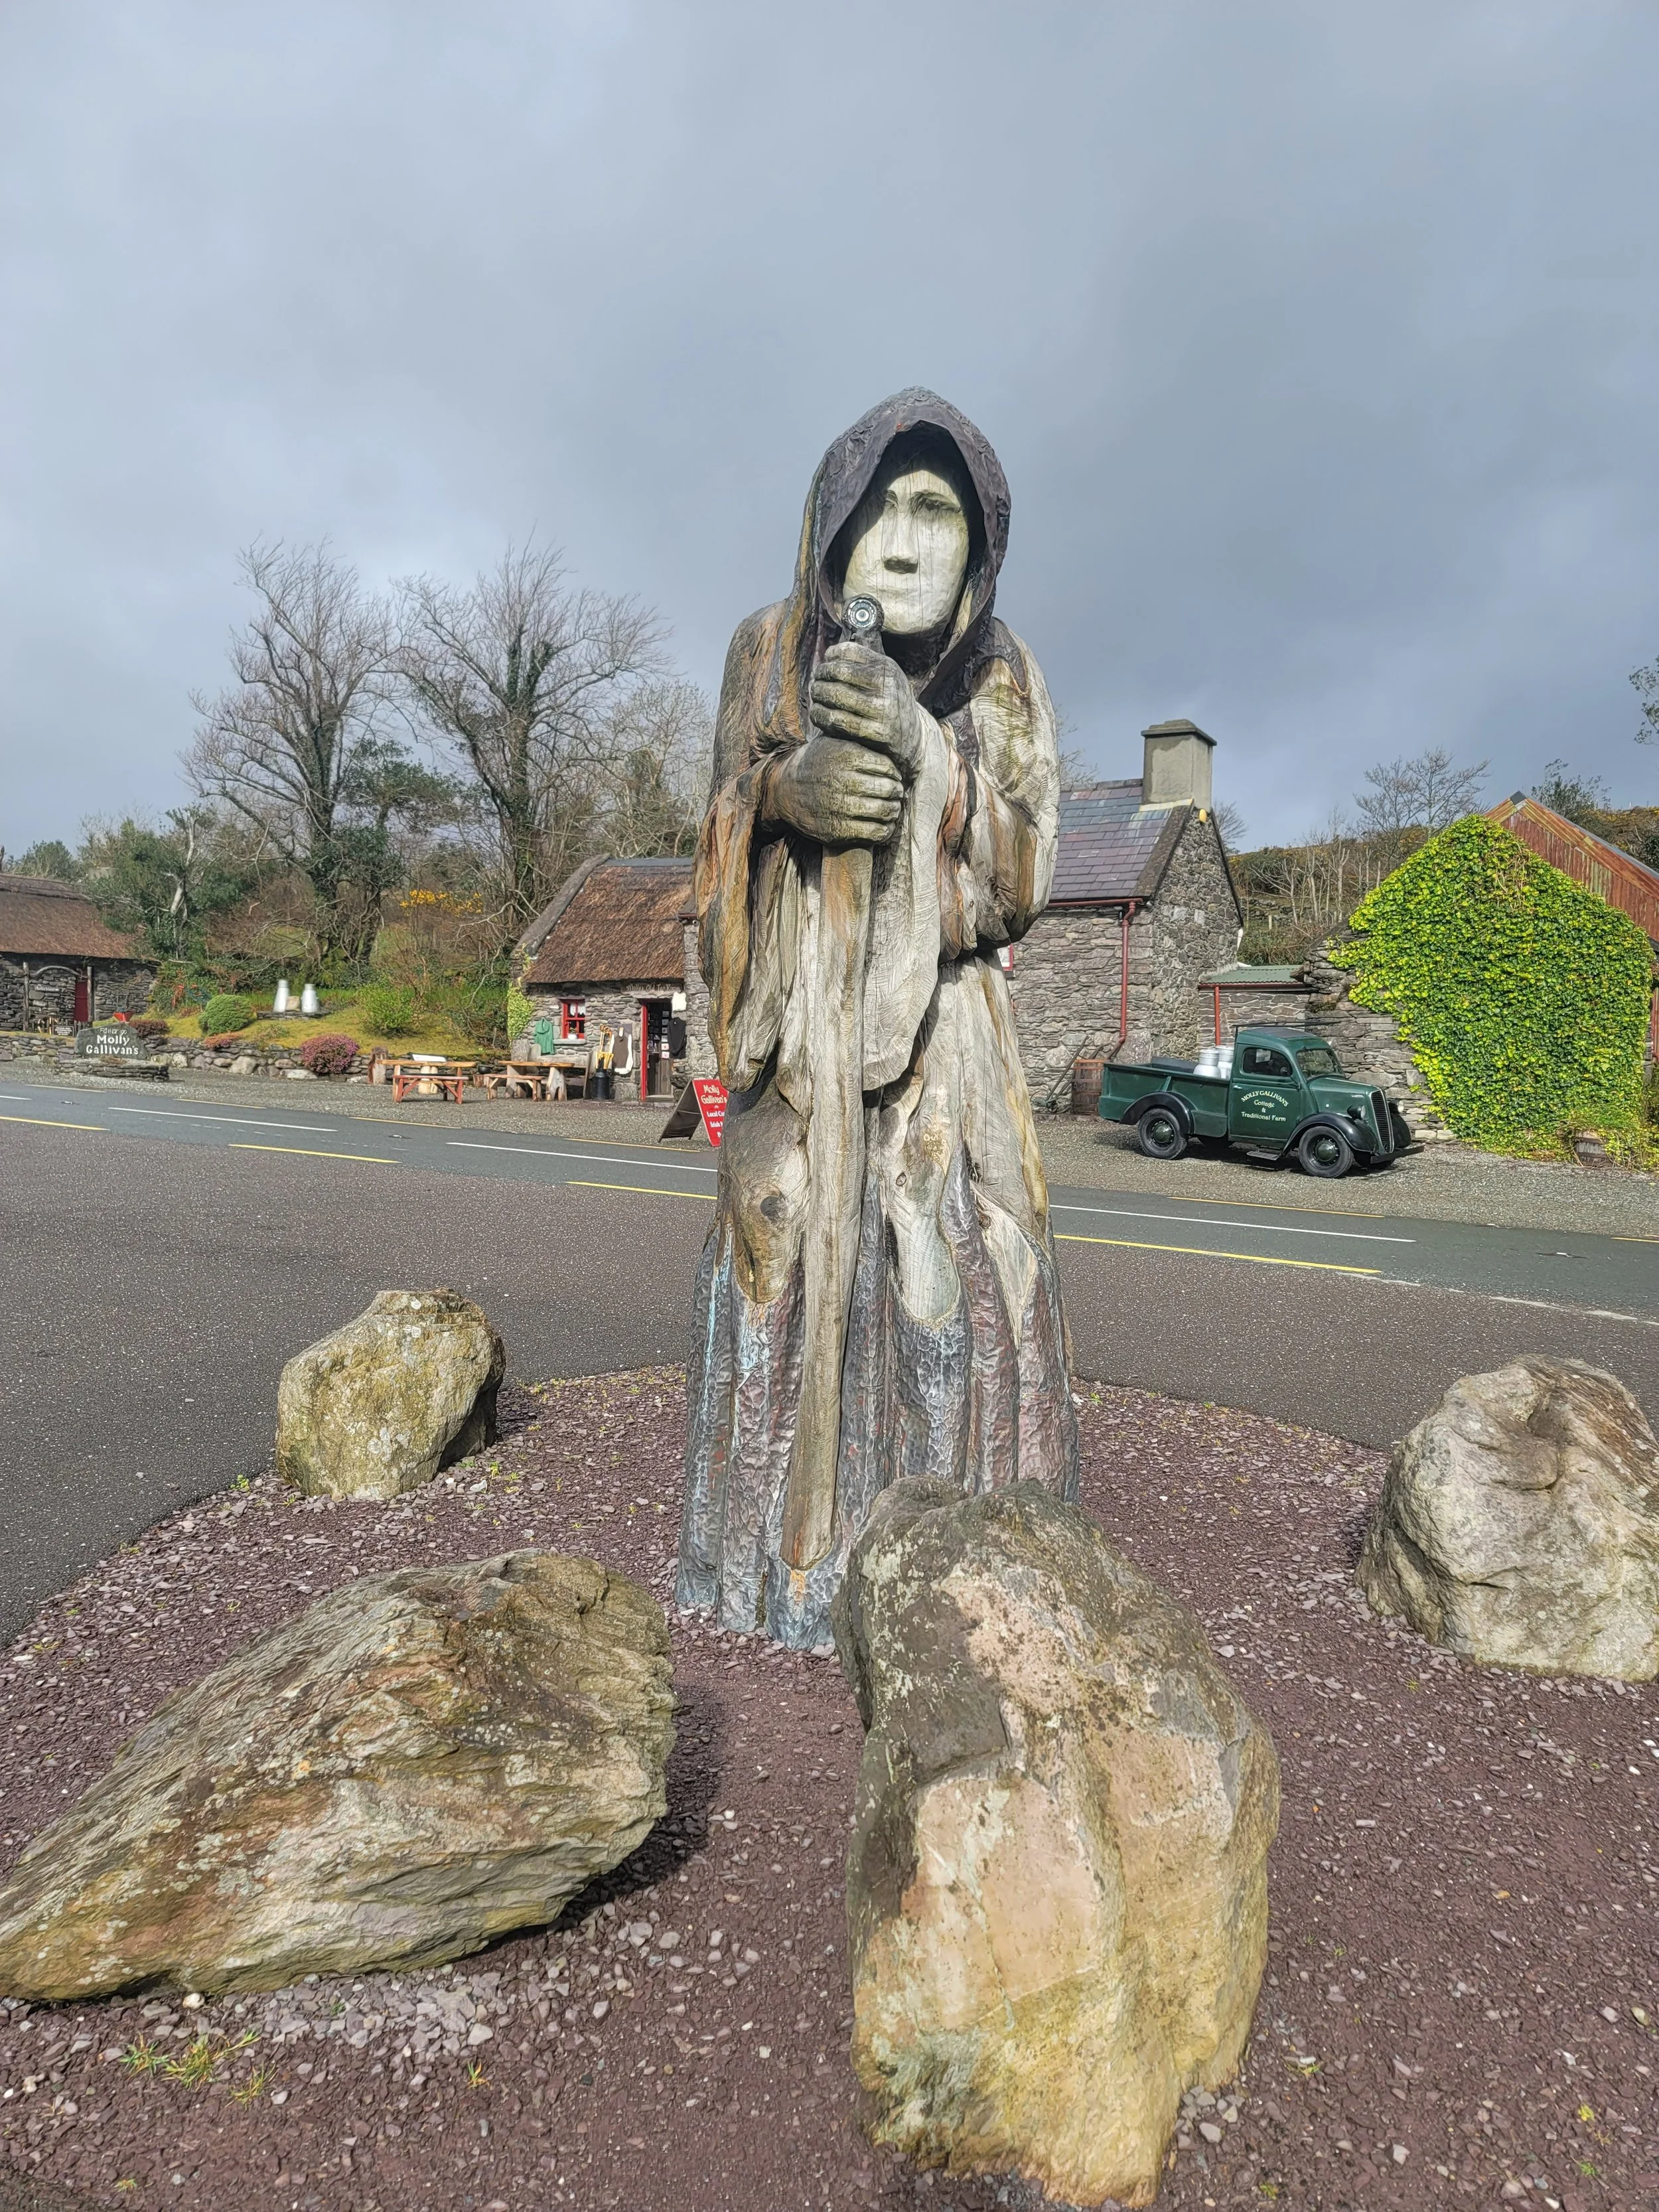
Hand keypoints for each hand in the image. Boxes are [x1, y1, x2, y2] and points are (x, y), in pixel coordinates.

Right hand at [764, 735, 902, 845]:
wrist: (782, 789)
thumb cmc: (815, 763)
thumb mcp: (832, 742)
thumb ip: (859, 743)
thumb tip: (891, 743)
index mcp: (846, 756)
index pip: (888, 767)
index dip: (895, 774)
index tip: (895, 778)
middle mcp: (843, 781)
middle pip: (888, 789)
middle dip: (897, 793)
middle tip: (897, 794)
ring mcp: (840, 807)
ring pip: (884, 811)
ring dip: (893, 811)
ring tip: (892, 809)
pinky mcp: (837, 830)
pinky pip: (874, 832)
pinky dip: (885, 830)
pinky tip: (885, 826)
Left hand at [808, 641, 929, 774]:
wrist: (913, 736)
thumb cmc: (891, 701)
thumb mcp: (886, 676)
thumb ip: (863, 663)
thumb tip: (830, 653)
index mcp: (887, 667)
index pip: (849, 651)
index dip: (830, 657)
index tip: (825, 665)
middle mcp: (886, 685)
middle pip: (838, 672)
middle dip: (821, 676)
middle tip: (816, 682)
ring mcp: (881, 709)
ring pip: (835, 695)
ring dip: (818, 694)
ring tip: (816, 696)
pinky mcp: (874, 733)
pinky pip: (837, 721)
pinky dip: (820, 715)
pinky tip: (818, 713)